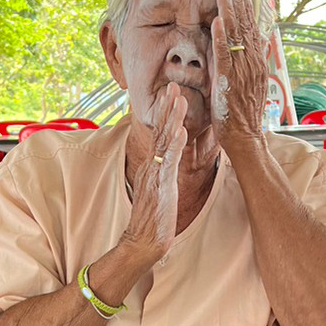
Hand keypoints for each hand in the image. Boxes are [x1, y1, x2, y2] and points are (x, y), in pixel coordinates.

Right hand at [122, 83, 188, 263]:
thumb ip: (164, 173)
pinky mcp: (161, 186)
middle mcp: (151, 166)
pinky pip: (168, 162)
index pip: (159, 134)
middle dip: (167, 107)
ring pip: (164, 141)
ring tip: (179, 98)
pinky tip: (181, 131)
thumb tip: (169, 162)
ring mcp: (155, 174)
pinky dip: (175, 146)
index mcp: (152, 166)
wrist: (144, 241)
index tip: (171, 94)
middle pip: (160, 131)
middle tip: (173, 84)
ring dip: (172, 118)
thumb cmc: (154, 219)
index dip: (165, 114)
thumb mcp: (160, 190)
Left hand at [209, 0, 268, 142]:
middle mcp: (252, 63)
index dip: (245, 7)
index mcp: (256, 62)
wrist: (244, 137)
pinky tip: (217, 22)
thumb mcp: (246, 82)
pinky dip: (221, 38)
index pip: (250, 28)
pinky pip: (225, 56)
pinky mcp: (229, 82)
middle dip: (237, 0)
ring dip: (230, 11)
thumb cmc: (241, 113)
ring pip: (236, 36)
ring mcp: (242, 72)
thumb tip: (245, 44)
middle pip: (245, 25)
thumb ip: (243, 62)